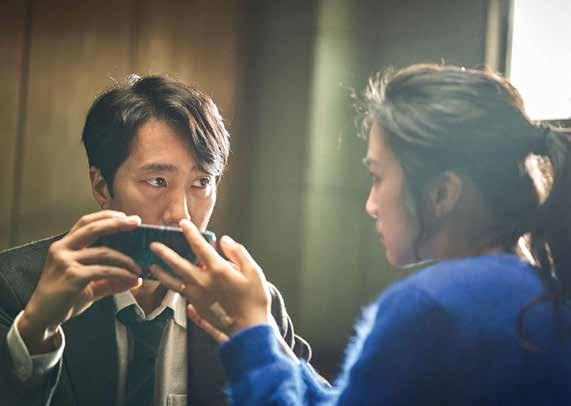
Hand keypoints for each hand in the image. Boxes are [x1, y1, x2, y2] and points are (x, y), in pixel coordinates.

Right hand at [19, 210, 143, 353]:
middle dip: (118, 224)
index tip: (125, 216)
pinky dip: (121, 273)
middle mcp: (62, 249)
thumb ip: (112, 280)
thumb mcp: (90, 285)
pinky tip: (131, 278)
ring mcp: (66, 261)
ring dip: (126, 260)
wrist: (43, 317)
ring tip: (139, 268)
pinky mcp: (72, 276)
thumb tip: (137, 279)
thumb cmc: (64, 298)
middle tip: (137, 222)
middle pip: (94, 228)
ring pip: (104, 253)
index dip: (105, 216)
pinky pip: (104, 270)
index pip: (85, 222)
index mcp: (65, 245)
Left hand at [149, 219, 270, 336]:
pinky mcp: (197, 307)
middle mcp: (204, 283)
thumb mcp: (254, 272)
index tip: (183, 223)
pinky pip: (179, 294)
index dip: (191, 233)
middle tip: (153, 245)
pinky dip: (171, 287)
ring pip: (173, 282)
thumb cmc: (255, 299)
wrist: (249, 329)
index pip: (201, 247)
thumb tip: (224, 240)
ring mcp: (198, 296)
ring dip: (162, 273)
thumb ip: (238, 253)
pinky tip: (168, 284)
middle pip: (179, 265)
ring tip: (152, 267)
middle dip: (165, 253)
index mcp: (218, 271)